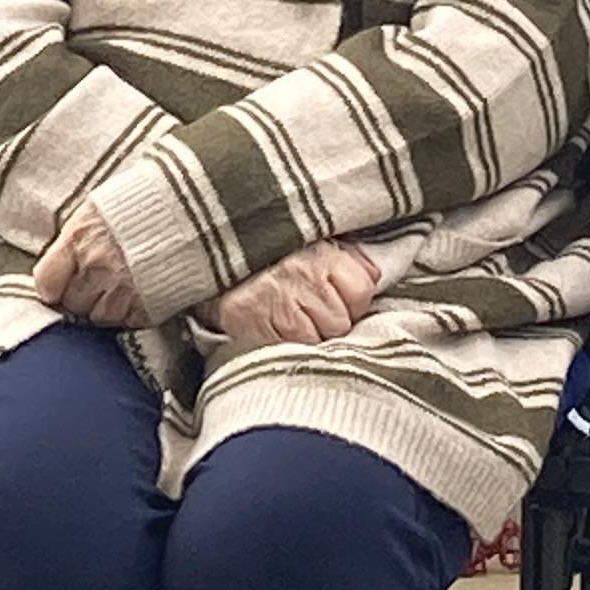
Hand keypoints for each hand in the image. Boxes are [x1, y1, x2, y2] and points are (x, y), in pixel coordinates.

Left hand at [29, 202, 144, 326]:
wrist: (197, 202)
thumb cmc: (148, 198)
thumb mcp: (101, 207)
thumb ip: (77, 237)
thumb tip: (59, 264)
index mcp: (80, 238)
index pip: (47, 281)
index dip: (54, 285)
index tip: (59, 285)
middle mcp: (98, 266)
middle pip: (73, 303)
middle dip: (83, 294)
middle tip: (99, 280)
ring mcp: (124, 289)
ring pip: (100, 317)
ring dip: (107, 305)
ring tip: (123, 285)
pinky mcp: (150, 306)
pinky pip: (129, 322)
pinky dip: (132, 311)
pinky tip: (142, 290)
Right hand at [207, 245, 383, 349]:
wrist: (212, 249)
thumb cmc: (272, 249)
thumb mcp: (316, 239)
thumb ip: (350, 257)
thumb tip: (377, 276)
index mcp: (321, 253)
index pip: (362, 291)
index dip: (351, 300)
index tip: (336, 297)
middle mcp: (302, 277)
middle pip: (340, 322)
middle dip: (329, 322)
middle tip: (308, 310)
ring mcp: (276, 303)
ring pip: (315, 341)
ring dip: (305, 337)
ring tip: (289, 320)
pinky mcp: (250, 324)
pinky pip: (285, 351)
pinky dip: (281, 347)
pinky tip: (273, 331)